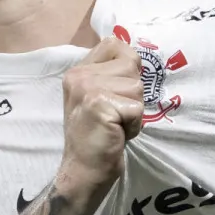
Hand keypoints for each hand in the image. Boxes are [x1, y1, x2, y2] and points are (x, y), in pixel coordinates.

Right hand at [55, 32, 143, 201]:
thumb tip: (133, 55)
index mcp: (77, 70)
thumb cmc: (97, 135)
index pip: (114, 44)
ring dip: (134, 111)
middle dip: (132, 93)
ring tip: (115, 124)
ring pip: (137, 87)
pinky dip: (134, 125)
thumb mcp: (98, 97)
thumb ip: (110, 74)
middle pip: (131, 65)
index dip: (126, 65)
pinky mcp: (99, 105)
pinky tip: (117, 133)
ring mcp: (87, 88)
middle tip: (115, 114)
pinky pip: (136, 107)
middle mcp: (79, 75)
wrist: (84, 169)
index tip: (117, 91)